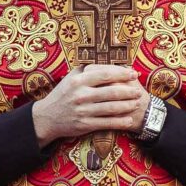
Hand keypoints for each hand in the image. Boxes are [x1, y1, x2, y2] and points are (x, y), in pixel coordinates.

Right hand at [31, 65, 148, 144]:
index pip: (106, 74)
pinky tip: (129, 120)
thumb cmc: (62, 94)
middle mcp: (81, 95)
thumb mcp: (70, 77)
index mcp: (79, 80)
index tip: (133, 73)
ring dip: (128, 106)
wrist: (47, 117)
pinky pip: (107, 123)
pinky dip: (121, 122)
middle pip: (112, 92)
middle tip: (139, 91)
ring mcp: (84, 111)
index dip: (122, 74)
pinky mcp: (85, 124)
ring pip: (112, 108)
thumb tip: (108, 60)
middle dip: (129, 91)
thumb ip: (87, 69)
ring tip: (136, 103)